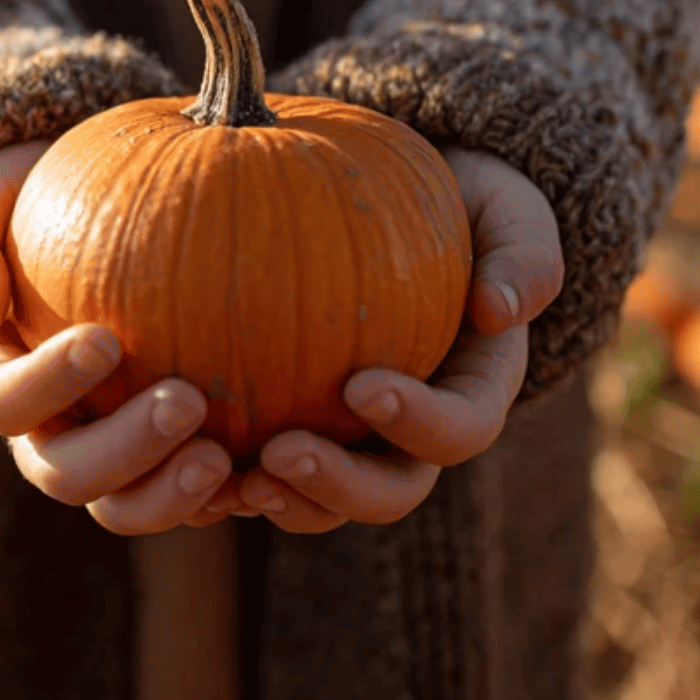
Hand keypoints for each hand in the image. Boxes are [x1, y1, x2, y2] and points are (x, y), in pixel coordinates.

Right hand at [0, 142, 236, 535]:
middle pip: (64, 473)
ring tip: (224, 458)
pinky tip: (264, 466)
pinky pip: (184, 497)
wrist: (82, 215)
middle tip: (187, 401)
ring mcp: (100, 453)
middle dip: (124, 450)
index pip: (4, 402)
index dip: (47, 383)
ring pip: (123, 505)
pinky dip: (218, 496)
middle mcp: (40, 430)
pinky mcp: (157, 460)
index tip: (105, 339)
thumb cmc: (25, 201)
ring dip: (170, 494)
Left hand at [217, 148, 564, 532]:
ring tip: (228, 477)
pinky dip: (224, 477)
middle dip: (338, 487)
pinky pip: (260, 469)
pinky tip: (177, 456)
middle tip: (278, 455)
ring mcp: (350, 437)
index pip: (459, 430)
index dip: (417, 423)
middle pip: (389, 490)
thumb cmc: (462, 198)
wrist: (400, 202)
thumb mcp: (507, 208)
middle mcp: (412, 431)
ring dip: (280, 499)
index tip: (360, 384)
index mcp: (472, 388)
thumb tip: (501, 309)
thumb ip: (522, 250)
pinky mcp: (291, 425)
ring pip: (320, 501)